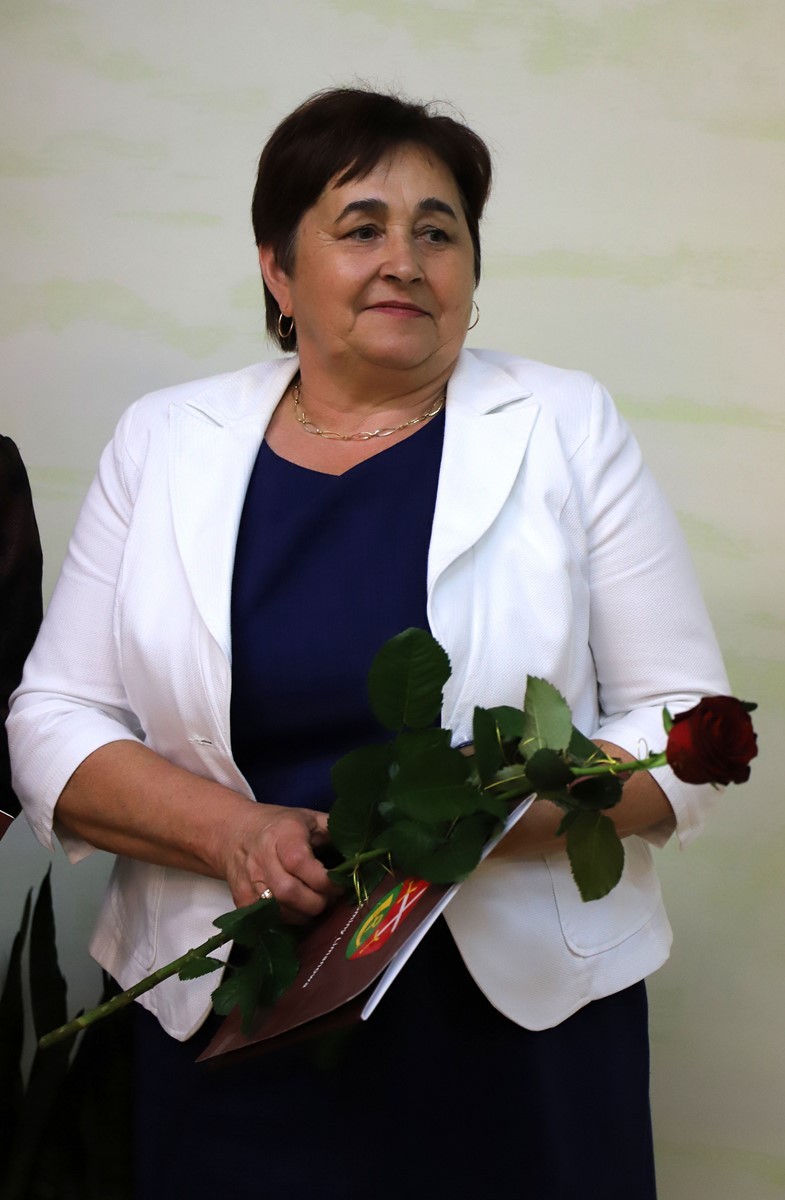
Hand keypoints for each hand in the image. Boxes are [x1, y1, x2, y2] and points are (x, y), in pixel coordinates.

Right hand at [223, 803, 342, 922]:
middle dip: (316, 903)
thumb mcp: (309, 819)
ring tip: (315, 905)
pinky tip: (298, 911)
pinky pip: (266, 919)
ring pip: (277, 910)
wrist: (233, 831)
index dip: (323, 880)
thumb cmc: (280, 825)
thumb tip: (363, 851)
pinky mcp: (240, 899)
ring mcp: (248, 880)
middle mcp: (261, 857)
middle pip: (288, 892)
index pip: (299, 862)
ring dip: (303, 915)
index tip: (340, 885)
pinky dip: (287, 920)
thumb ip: (335, 832)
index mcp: (282, 834)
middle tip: (329, 900)